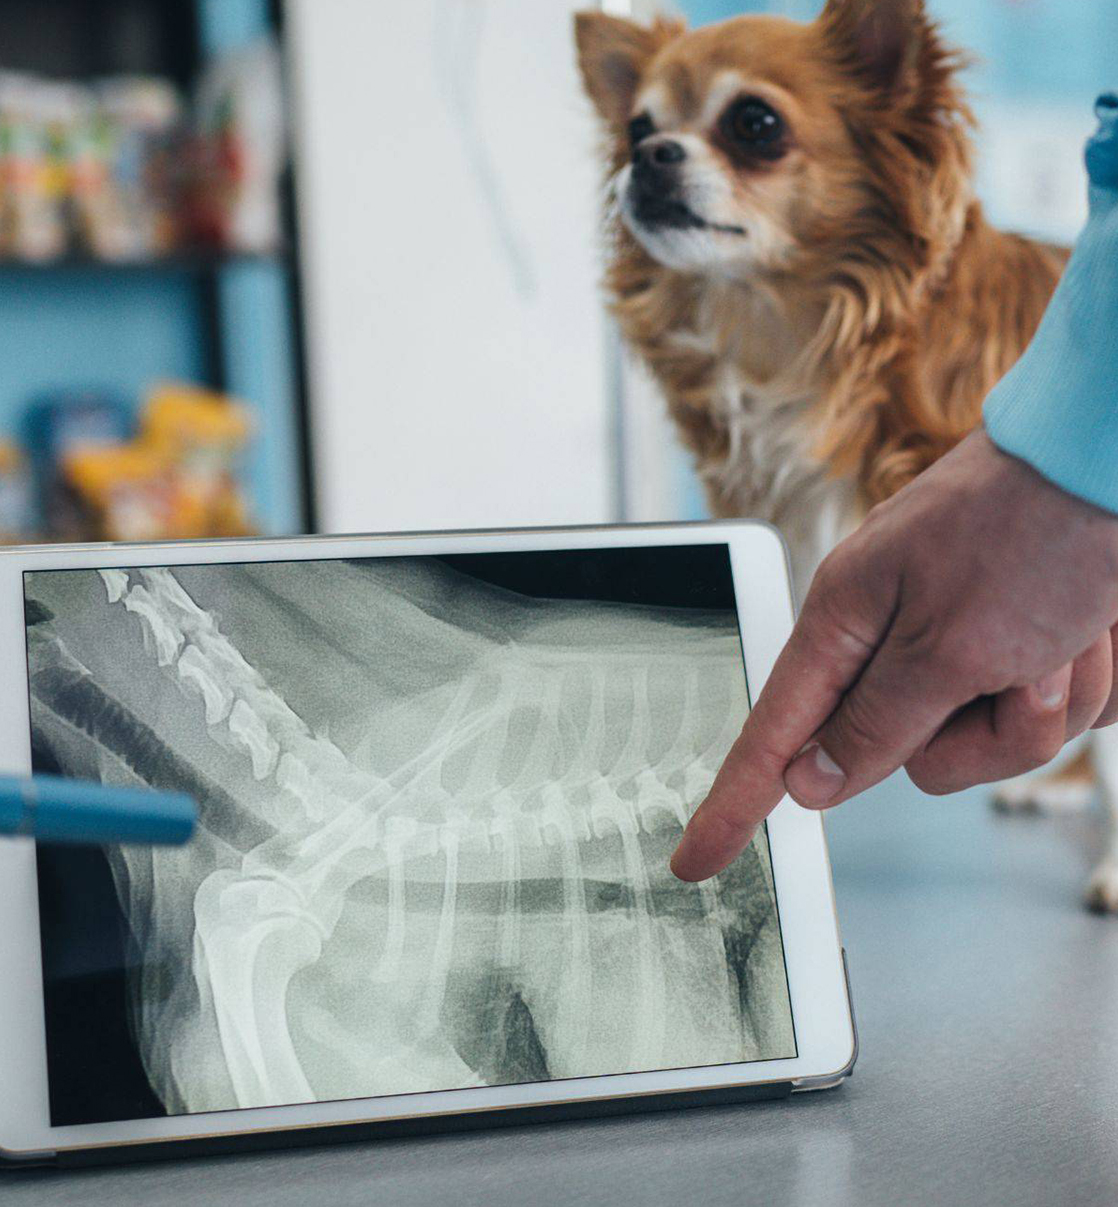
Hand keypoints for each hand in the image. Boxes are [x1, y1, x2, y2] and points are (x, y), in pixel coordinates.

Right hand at [672, 427, 1117, 881]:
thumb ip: (874, 726)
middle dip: (986, 733)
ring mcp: (963, 643)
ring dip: (1049, 702)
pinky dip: (1086, 684)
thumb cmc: (1033, 529)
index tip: (695, 861)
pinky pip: (1044, 716)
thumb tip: (808, 783)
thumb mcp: (948, 645)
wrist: (1115, 460)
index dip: (733, 805)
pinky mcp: (1022, 647)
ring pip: (989, 744)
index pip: (774, 737)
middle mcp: (897, 637)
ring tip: (1071, 634)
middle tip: (1021, 669)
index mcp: (849, 622)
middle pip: (911, 757)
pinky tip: (1096, 630)